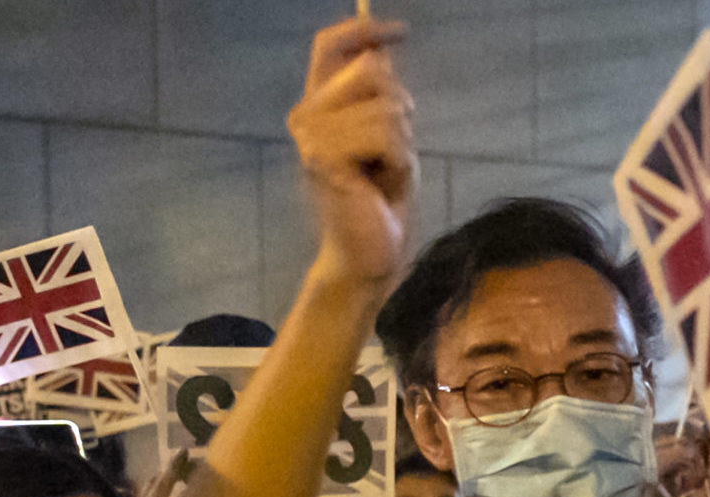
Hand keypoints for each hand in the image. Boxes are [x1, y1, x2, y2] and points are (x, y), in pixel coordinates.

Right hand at [290, 17, 416, 287]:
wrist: (368, 252)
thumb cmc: (379, 198)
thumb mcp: (387, 137)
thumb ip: (381, 97)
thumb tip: (383, 49)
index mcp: (319, 104)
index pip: (330, 47)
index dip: (363, 31)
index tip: (398, 31)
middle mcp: (307, 114)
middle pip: (372, 71)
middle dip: (400, 110)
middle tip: (389, 154)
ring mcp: (311, 134)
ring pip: (387, 107)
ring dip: (401, 144)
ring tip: (383, 174)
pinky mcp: (323, 155)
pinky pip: (384, 134)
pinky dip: (398, 160)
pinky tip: (380, 184)